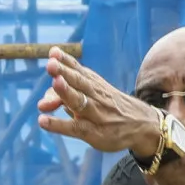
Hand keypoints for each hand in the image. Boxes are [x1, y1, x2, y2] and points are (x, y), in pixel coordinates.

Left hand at [37, 47, 162, 156]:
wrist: (145, 126)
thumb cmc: (110, 109)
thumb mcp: (93, 98)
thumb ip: (63, 97)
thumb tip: (40, 104)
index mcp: (95, 85)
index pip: (79, 70)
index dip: (66, 60)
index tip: (53, 51)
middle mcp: (96, 96)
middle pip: (79, 82)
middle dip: (64, 72)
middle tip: (50, 63)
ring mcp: (95, 114)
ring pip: (79, 101)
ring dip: (66, 92)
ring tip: (54, 82)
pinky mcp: (94, 133)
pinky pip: (74, 128)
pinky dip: (58, 124)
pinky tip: (43, 121)